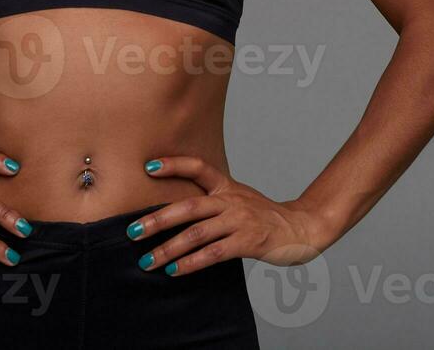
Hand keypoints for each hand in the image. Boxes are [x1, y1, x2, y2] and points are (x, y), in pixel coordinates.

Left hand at [130, 155, 331, 275]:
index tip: (148, 166)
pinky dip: (190, 263)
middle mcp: (231, 200)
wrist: (301, 228)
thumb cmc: (264, 215)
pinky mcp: (247, 242)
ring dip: (168, 249)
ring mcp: (239, 221)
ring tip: (147, 260)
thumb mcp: (239, 197)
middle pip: (188, 207)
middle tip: (132, 231)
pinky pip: (213, 254)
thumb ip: (213, 199)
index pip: (198, 167)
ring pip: (196, 234)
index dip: (174, 164)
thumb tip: (176, 210)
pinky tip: (174, 270)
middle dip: (157, 220)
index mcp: (227, 186)